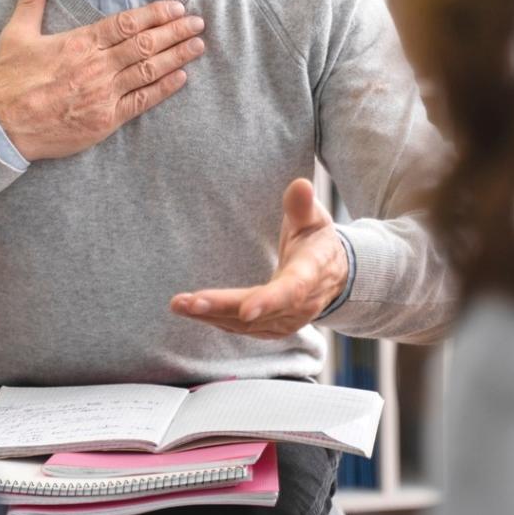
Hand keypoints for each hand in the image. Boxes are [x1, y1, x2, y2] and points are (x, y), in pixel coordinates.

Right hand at [0, 0, 205, 160]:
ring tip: (198, 45)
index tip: (176, 7)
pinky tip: (181, 77)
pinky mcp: (106, 120)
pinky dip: (163, 88)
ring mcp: (104, 94)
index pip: (127, 23)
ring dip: (177, 56)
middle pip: (145, 44)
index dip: (155, 14)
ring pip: (148, 70)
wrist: (4, 127)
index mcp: (80, 43)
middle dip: (175, 31)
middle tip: (198, 22)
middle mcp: (97, 66)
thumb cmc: (10, 82)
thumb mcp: (15, 35)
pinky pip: (142, 101)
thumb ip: (30, 2)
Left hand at [170, 178, 348, 338]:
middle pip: (260, 312)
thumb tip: (300, 184)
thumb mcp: (315, 220)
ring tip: (179, 304)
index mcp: (311, 274)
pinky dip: (216, 321)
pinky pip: (241, 329)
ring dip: (211, 316)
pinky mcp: (272, 329)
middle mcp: (300, 305)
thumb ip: (302, 206)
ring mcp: (286, 321)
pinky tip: (193, 312)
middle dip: (223, 308)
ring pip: (246, 325)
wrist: (334, 276)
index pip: (291, 290)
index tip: (246, 310)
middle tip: (189, 303)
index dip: (269, 300)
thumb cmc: (318, 242)